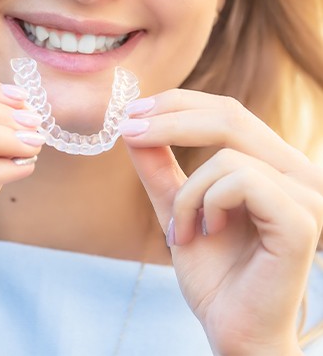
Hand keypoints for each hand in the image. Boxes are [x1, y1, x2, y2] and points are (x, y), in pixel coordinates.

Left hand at [121, 90, 322, 355]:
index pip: (228, 111)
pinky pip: (241, 180)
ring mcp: (304, 194)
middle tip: (130, 131)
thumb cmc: (214, 275)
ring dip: (188, 193)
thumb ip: (160, 168)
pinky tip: (209, 233)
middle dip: (170, 119)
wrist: (234, 330)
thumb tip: (134, 125)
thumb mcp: (178, 208)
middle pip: (230, 115)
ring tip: (183, 230)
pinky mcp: (300, 219)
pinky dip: (209, 204)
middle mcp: (295, 172)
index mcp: (272, 165)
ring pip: (226, 154)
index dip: (179, 103)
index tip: (134, 111)